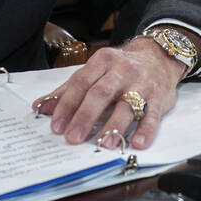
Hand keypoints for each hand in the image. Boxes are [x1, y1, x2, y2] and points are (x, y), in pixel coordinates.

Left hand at [31, 37, 184, 149]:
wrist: (159, 56)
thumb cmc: (121, 68)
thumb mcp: (96, 71)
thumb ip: (69, 89)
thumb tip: (41, 106)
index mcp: (103, 61)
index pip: (81, 82)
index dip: (67, 104)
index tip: (56, 125)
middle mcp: (123, 70)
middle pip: (101, 93)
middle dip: (85, 116)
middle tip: (73, 137)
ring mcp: (143, 84)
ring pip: (127, 104)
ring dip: (114, 125)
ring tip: (103, 144)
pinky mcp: (160, 98)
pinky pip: (153, 115)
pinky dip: (146, 130)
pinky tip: (137, 143)